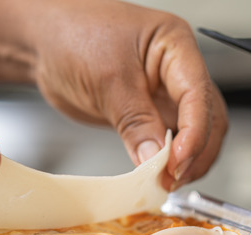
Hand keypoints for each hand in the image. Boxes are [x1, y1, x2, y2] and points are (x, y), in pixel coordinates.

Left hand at [28, 0, 227, 189]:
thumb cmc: (72, 36)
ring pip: (194, 132)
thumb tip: (155, 159)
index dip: (193, 133)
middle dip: (195, 151)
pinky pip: (168, 140)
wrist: (42, 43)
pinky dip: (166, 160)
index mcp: (175, 45)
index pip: (198, 95)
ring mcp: (163, 92)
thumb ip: (135, 121)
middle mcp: (176, 69)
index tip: (176, 162)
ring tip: (165, 181)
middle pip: (208, 116)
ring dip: (186, 160)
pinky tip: (156, 175)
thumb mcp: (107, 80)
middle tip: (172, 179)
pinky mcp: (148, 112)